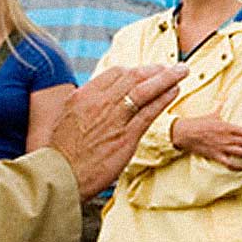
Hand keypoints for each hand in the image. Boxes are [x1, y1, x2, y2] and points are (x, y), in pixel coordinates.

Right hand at [48, 64, 186, 199]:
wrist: (60, 175)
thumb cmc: (61, 153)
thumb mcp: (66, 119)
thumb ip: (84, 107)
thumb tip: (96, 103)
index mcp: (84, 95)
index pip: (115, 73)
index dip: (134, 70)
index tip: (146, 70)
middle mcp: (100, 102)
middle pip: (133, 77)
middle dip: (154, 70)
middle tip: (170, 67)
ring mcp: (115, 118)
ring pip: (145, 89)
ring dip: (166, 78)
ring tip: (181, 71)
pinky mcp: (126, 136)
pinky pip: (150, 111)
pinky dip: (164, 98)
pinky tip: (174, 91)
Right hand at [172, 110, 241, 170]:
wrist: (185, 133)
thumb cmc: (198, 123)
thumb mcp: (212, 114)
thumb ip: (221, 106)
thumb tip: (225, 95)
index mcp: (227, 127)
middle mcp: (227, 138)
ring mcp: (222, 148)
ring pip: (241, 153)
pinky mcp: (216, 156)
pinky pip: (229, 164)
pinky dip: (237, 167)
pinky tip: (241, 167)